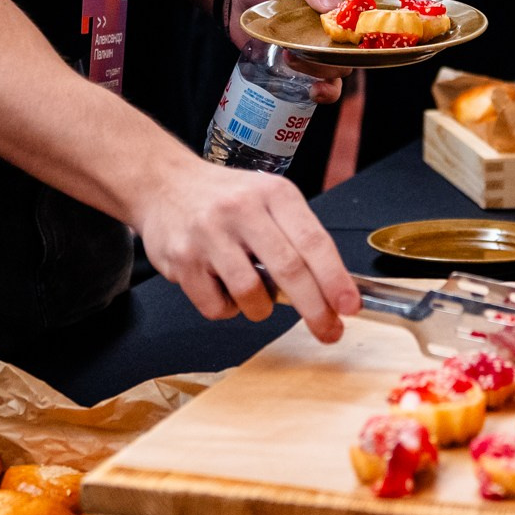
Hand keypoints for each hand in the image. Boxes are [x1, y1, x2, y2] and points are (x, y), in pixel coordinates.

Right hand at [130, 157, 361, 341]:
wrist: (164, 183)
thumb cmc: (226, 198)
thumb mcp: (268, 199)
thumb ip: (296, 237)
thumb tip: (333, 290)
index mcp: (273, 193)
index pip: (313, 240)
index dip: (335, 279)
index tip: (350, 306)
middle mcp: (242, 208)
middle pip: (289, 270)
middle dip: (315, 309)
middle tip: (328, 331)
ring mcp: (209, 233)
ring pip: (251, 294)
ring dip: (261, 309)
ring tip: (254, 294)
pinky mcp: (182, 258)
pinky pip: (216, 307)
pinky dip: (226, 308)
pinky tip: (220, 286)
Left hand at [225, 0, 350, 95]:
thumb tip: (332, 6)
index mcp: (339, 0)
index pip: (362, 17)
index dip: (359, 31)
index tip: (337, 38)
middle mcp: (336, 27)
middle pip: (352, 50)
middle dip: (332, 57)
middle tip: (298, 48)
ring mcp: (322, 48)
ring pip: (340, 69)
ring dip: (321, 72)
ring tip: (289, 58)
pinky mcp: (308, 66)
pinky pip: (327, 85)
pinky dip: (326, 92)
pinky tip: (313, 90)